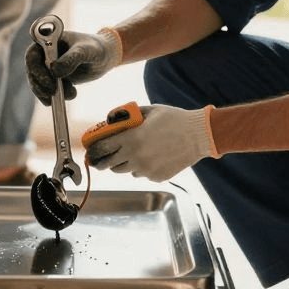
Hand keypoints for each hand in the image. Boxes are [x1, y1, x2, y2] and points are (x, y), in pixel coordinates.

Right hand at [25, 28, 121, 103]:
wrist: (104, 57)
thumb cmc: (95, 48)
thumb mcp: (85, 51)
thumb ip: (71, 59)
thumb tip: (54, 71)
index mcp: (48, 40)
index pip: (32, 54)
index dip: (35, 66)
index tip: (50, 74)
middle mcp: (44, 53)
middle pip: (32, 70)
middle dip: (41, 83)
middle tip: (54, 91)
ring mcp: (47, 67)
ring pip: (37, 83)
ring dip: (47, 92)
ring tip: (70, 94)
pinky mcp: (53, 78)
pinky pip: (45, 90)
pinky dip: (51, 96)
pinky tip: (62, 99)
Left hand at [85, 104, 217, 181]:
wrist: (199, 135)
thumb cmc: (174, 120)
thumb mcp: (149, 111)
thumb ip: (127, 115)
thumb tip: (111, 119)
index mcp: (132, 139)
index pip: (102, 148)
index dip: (92, 149)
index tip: (89, 149)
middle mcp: (136, 157)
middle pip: (109, 165)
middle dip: (101, 161)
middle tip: (99, 158)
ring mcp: (146, 169)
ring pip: (124, 171)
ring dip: (121, 163)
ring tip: (128, 153)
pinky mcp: (155, 177)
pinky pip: (141, 173)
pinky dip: (140, 167)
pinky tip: (150, 156)